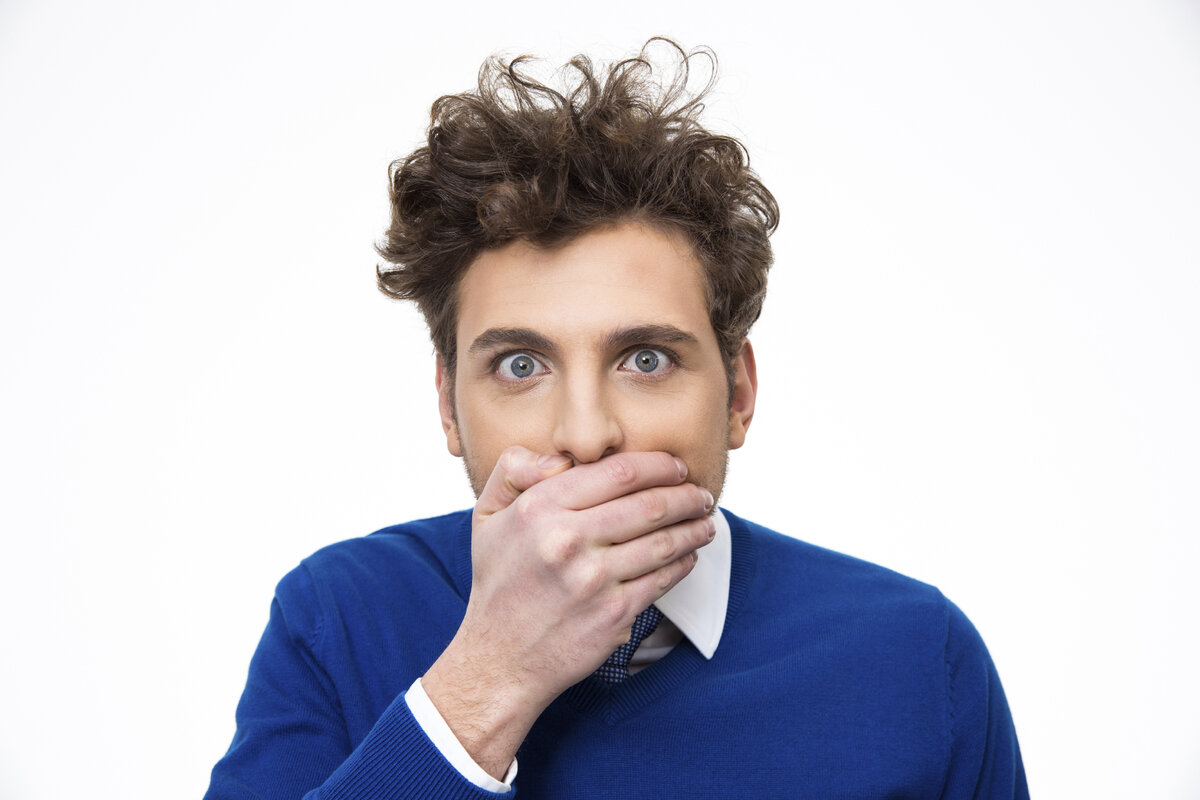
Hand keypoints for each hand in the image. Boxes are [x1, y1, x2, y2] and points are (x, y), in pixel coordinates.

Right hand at [421, 446, 714, 777]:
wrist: (500, 657)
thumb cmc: (499, 581)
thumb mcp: (488, 515)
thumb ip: (515, 469)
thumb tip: (562, 458)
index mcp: (539, 508)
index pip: (619, 472)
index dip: (659, 465)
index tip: (677, 467)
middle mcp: (566, 540)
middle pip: (651, 504)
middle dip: (688, 496)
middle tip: (701, 495)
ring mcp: (593, 579)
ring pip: (664, 542)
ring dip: (694, 528)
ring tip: (705, 523)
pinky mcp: (613, 614)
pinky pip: (663, 579)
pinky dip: (684, 563)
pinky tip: (689, 556)